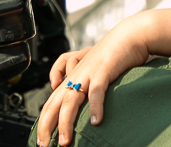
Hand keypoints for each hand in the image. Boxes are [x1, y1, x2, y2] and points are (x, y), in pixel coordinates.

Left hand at [36, 19, 150, 145]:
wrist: (129, 35)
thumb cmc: (112, 54)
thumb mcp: (91, 67)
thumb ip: (80, 79)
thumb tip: (73, 95)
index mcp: (72, 77)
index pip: (51, 102)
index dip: (44, 121)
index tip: (42, 140)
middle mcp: (76, 75)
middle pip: (54, 103)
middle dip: (47, 126)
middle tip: (43, 144)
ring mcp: (88, 72)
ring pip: (71, 100)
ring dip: (66, 122)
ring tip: (65, 141)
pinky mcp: (104, 70)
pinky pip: (96, 91)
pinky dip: (94, 107)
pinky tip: (95, 122)